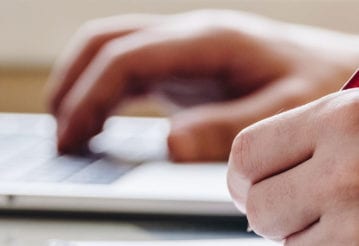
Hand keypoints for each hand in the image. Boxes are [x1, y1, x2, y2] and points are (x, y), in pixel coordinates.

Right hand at [47, 9, 358, 160]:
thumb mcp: (280, 110)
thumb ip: (228, 127)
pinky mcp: (183, 68)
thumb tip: (171, 146)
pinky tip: (101, 120)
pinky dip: (105, 94)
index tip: (71, 134)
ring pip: (113, 53)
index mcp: (207, 41)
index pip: (127, 57)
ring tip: (71, 128)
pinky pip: (130, 71)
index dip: (90, 94)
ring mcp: (183, 50)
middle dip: (73, 84)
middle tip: (62, 133)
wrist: (329, 71)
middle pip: (107, 43)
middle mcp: (188, 38)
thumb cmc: (314, 85)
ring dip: (83, 86)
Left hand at [228, 89, 358, 244]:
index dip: (238, 175)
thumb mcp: (353, 118)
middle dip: (264, 207)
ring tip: (321, 211)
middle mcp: (346, 164)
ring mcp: (356, 211)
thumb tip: (244, 168)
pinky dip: (317, 245)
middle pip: (257, 203)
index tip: (243, 184)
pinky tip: (340, 226)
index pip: (246, 151)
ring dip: (291, 230)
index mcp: (337, 118)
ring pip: (279, 236)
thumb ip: (304, 134)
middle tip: (286, 202)